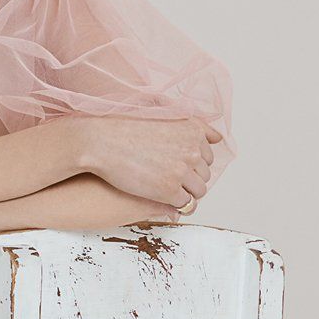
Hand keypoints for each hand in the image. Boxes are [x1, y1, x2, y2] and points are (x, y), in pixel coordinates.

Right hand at [84, 117, 222, 209]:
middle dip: (190, 179)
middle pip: (204, 174)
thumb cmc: (124, 126)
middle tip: (167, 179)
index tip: (174, 165)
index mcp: (193, 130)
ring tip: (167, 191)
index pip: (207, 154)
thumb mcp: (164, 114)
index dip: (191, 163)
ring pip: (198, 191)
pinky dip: (178, 205)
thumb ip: (193, 124)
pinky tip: (164, 201)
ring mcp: (182, 171)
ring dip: (186, 193)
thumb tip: (218, 137)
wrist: (100, 141)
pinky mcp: (169, 190)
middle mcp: (193, 150)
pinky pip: (184, 204)